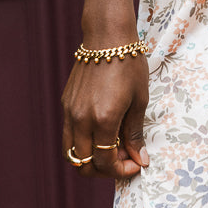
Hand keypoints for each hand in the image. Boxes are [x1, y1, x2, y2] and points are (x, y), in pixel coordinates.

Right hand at [61, 56, 149, 179]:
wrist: (107, 36)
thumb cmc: (129, 64)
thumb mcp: (140, 100)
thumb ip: (135, 133)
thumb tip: (140, 159)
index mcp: (103, 119)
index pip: (105, 162)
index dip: (121, 170)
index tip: (136, 164)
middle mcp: (81, 119)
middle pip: (82, 164)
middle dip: (104, 170)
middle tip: (123, 159)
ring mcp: (70, 111)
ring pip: (70, 153)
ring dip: (88, 159)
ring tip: (110, 149)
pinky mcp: (66, 104)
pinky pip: (69, 134)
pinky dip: (82, 142)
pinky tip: (101, 132)